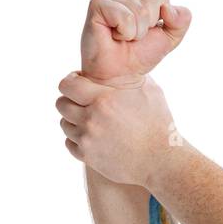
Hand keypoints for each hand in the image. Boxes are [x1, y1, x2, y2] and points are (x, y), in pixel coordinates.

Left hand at [56, 72, 181, 186]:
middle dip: (70, 101)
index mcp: (104, 98)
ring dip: (74, 122)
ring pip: (64, 124)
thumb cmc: (159, 124)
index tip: (78, 84)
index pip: (67, 84)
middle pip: (61, 104)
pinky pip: (69, 143)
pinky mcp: (88, 157)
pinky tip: (93, 137)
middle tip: (83, 103)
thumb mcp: (149, 91)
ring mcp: (88, 139)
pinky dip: (78, 140)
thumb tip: (121, 63)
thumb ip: (129, 76)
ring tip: (90, 121)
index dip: (70, 82)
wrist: (161, 161)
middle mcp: (91, 118)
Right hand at [80, 0, 191, 86]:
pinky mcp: (97, 4)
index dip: (160, 14)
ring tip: (123, 37)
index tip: (146, 28)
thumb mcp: (171, 36)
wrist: (120, 76)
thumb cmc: (141, 53)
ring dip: (136, 32)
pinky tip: (114, 36)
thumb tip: (167, 9)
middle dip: (148, 23)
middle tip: (133, 34)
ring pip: (140, 9)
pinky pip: (126, 17)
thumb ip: (182, 20)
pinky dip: (125, 33)